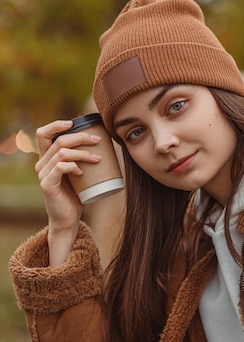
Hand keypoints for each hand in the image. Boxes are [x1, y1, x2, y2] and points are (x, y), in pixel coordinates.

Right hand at [35, 120, 101, 266]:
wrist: (69, 219)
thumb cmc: (76, 194)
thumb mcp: (79, 172)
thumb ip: (82, 158)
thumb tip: (103, 141)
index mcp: (47, 158)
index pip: (43, 134)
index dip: (56, 124)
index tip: (74, 122)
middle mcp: (41, 164)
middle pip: (58, 140)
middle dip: (80, 137)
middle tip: (98, 140)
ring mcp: (43, 175)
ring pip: (62, 153)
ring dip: (82, 152)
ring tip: (97, 158)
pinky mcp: (47, 185)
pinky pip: (60, 168)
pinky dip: (73, 166)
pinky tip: (82, 172)